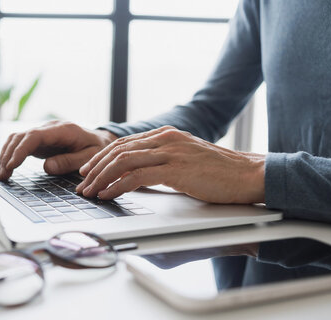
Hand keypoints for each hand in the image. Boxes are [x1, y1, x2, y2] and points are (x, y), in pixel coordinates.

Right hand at [0, 121, 117, 179]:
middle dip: (8, 155)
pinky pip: (21, 145)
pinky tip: (4, 168)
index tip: (11, 165)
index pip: (34, 136)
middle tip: (4, 175)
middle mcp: (49, 128)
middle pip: (21, 137)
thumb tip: (47, 167)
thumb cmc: (97, 148)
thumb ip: (70, 161)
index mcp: (62, 130)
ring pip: (17, 140)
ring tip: (2, 175)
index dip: (20, 150)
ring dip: (6, 155)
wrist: (101, 140)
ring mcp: (43, 134)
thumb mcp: (90, 156)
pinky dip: (10, 155)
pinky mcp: (40, 141)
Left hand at [75, 126, 264, 203]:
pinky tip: (108, 195)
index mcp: (166, 135)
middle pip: (118, 150)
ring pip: (123, 161)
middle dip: (95, 168)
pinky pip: (137, 176)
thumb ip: (163, 162)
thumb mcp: (186, 160)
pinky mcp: (176, 169)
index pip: (124, 143)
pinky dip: (117, 186)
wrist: (249, 174)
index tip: (88, 170)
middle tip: (81, 183)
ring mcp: (170, 152)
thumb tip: (138, 175)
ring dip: (101, 178)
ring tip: (89, 191)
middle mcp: (165, 139)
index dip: (101, 157)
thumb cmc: (220, 172)